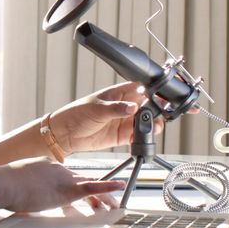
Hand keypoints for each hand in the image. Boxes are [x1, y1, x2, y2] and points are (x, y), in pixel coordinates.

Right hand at [1, 158, 123, 212]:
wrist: (3, 184)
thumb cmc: (3, 186)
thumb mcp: (15, 185)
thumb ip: (23, 190)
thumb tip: (20, 201)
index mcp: (46, 166)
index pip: (66, 177)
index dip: (77, 187)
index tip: (82, 196)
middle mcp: (58, 169)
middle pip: (81, 180)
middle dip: (94, 193)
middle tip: (105, 202)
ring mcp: (64, 178)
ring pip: (90, 186)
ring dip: (105, 196)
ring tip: (115, 204)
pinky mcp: (67, 190)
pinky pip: (92, 188)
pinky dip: (107, 188)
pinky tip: (119, 188)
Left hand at [47, 82, 164, 152]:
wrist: (65, 134)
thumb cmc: (77, 113)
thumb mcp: (97, 108)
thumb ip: (116, 109)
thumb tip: (133, 107)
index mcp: (119, 93)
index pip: (142, 89)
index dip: (154, 92)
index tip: (163, 97)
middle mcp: (125, 106)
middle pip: (148, 106)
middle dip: (156, 111)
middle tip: (157, 117)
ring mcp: (124, 121)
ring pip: (146, 122)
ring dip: (151, 125)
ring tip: (150, 129)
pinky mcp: (122, 135)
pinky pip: (137, 136)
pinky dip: (142, 138)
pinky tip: (141, 138)